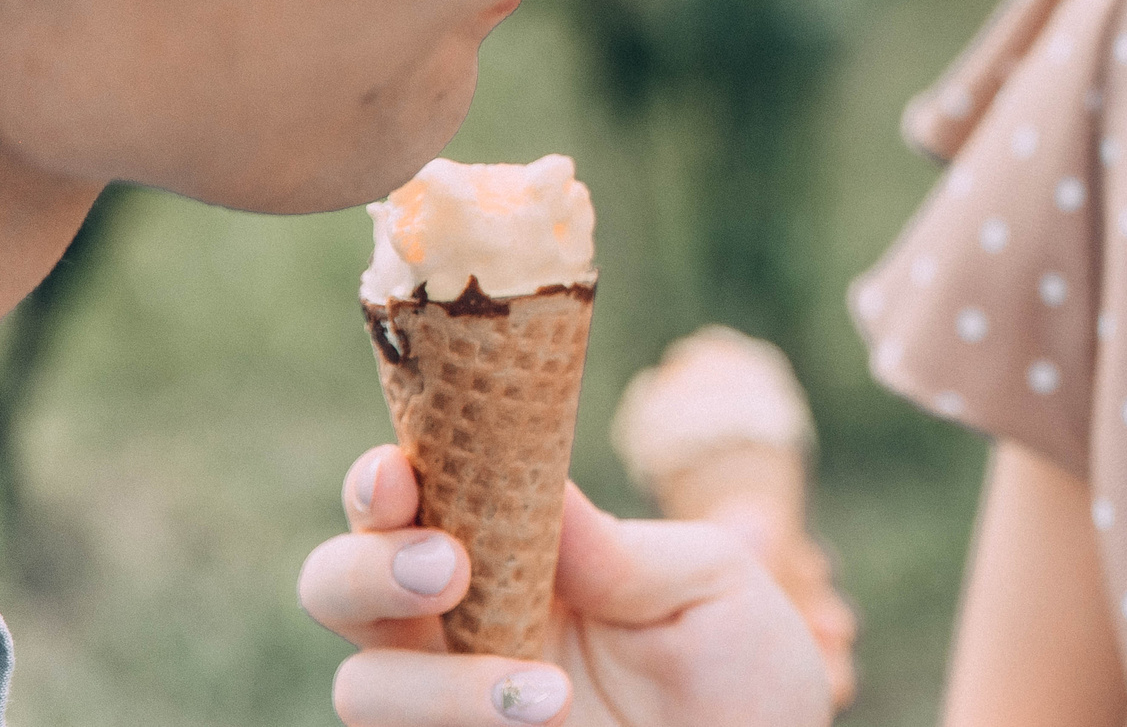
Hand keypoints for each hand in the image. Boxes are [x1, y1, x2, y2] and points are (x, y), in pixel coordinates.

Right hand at [300, 445, 833, 726]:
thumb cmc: (741, 672)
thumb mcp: (707, 589)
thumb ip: (621, 548)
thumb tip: (540, 481)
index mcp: (509, 552)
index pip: (412, 499)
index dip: (383, 480)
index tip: (399, 473)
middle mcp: (457, 630)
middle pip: (337, 585)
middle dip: (369, 568)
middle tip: (449, 571)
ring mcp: (448, 711)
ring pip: (363, 688)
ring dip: (443, 686)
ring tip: (553, 698)